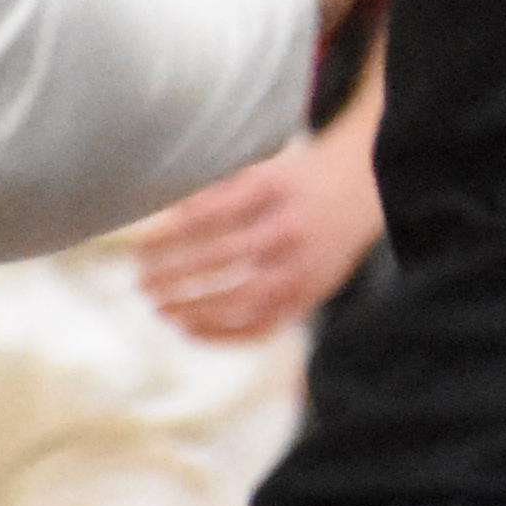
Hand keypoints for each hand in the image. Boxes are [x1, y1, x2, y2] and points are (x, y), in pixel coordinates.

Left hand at [134, 110, 381, 340]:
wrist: (367, 188)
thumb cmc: (299, 179)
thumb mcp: (261, 171)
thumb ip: (215, 192)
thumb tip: (159, 220)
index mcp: (276, 192)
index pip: (210, 217)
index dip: (168, 235)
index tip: (138, 247)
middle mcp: (292, 231)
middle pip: (223, 258)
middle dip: (174, 273)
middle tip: (141, 281)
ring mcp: (304, 268)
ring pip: (242, 299)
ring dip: (193, 308)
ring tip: (159, 308)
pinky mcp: (310, 295)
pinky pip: (262, 325)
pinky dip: (223, 334)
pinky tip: (189, 330)